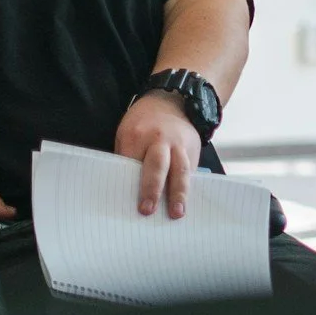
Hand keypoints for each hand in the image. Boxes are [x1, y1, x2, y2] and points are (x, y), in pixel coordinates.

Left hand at [115, 93, 203, 218]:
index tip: (122, 204)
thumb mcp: (127, 134)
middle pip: (156, 166)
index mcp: (136, 135)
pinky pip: (191, 171)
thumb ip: (128, 158)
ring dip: (179, 193)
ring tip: (177, 212)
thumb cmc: (143, 124)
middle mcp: (159, 139)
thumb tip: (125, 189)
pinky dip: (188, 188)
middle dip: (152, 189)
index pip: (130, 164)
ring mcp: (179, 144)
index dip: (127, 184)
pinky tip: (185, 204)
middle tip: (147, 210)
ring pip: (180, 170)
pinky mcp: (193, 149)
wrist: (171, 102)